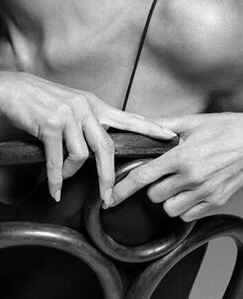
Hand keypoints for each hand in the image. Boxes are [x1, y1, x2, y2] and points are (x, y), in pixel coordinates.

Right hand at [0, 71, 176, 204]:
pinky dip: (56, 179)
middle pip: (107, 147)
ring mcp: (67, 115)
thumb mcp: (70, 104)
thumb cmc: (40, 100)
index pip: (128, 117)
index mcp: (93, 103)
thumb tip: (103, 143)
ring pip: (81, 156)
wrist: (10, 90)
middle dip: (108, 176)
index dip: (150, 128)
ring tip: (62, 177)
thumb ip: (89, 120)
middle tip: (109, 197)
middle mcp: (84, 107)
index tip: (171, 136)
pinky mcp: (49, 124)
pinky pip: (58, 161)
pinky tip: (54, 190)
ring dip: (71, 173)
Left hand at [110, 113, 242, 220]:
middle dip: (152, 186)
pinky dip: (184, 206)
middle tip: (161, 173)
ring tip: (175, 182)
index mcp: (181, 156)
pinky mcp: (216, 200)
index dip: (123, 189)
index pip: (144, 176)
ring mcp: (205, 191)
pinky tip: (188, 191)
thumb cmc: (224, 128)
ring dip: (167, 198)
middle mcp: (192, 177)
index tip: (111, 197)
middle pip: (154, 195)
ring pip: (170, 208)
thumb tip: (141, 124)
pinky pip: (189, 214)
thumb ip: (162, 125)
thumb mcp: (191, 122)